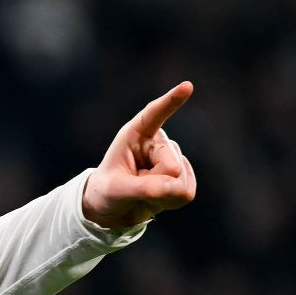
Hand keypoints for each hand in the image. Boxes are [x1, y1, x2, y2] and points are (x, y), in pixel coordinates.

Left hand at [82, 81, 197, 230]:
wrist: (112, 208)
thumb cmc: (107, 191)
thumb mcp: (116, 191)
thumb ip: (144, 188)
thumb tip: (177, 187)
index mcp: (136, 134)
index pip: (155, 114)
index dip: (171, 101)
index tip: (187, 86)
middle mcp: (158, 142)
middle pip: (171, 165)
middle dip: (155, 184)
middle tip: (133, 188)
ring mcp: (173, 157)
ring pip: (180, 182)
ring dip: (161, 195)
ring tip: (142, 191)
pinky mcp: (183, 175)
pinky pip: (186, 192)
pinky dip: (170, 201)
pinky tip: (156, 197)